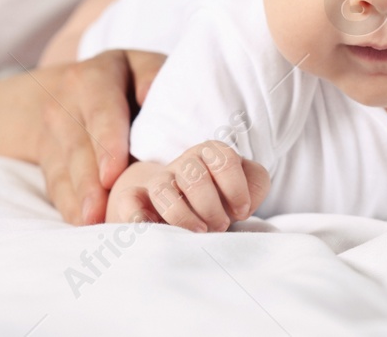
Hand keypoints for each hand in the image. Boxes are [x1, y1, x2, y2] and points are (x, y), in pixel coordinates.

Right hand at [35, 50, 155, 225]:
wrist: (75, 89)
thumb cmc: (129, 82)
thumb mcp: (143, 68)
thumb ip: (153, 77)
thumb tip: (152, 94)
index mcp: (96, 77)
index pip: (101, 110)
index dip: (106, 143)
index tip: (112, 174)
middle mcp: (66, 101)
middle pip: (78, 144)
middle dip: (89, 180)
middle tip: (99, 211)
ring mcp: (52, 131)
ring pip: (64, 167)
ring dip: (79, 197)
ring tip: (91, 222)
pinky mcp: (47, 156)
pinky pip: (55, 183)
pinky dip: (68, 205)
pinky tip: (80, 223)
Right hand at [107, 141, 270, 231]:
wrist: (181, 210)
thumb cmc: (218, 200)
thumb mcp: (243, 189)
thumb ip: (256, 185)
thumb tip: (245, 200)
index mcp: (210, 154)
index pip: (224, 158)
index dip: (236, 188)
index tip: (242, 212)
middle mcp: (182, 164)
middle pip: (194, 174)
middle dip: (210, 206)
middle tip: (219, 226)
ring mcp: (157, 182)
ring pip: (162, 189)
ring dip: (182, 216)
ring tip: (198, 233)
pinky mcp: (135, 202)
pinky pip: (130, 203)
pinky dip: (139, 217)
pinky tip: (152, 230)